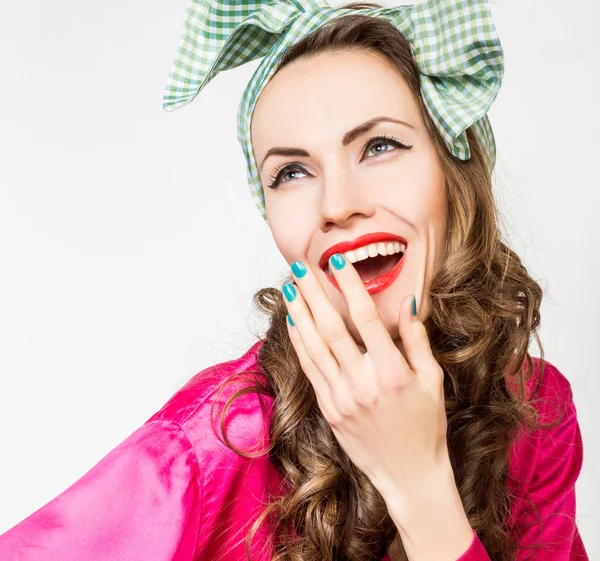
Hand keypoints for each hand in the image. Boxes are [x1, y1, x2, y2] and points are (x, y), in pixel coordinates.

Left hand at [282, 253, 449, 515]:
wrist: (409, 475)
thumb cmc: (426, 425)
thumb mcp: (432, 380)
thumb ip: (416, 340)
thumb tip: (407, 304)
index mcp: (392, 372)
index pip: (365, 318)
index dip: (349, 286)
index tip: (338, 262)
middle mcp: (362, 383)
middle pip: (331, 327)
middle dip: (313, 292)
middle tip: (300, 266)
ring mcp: (341, 398)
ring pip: (314, 346)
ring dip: (299, 313)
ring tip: (289, 287)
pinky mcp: (329, 410)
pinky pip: (310, 370)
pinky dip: (300, 344)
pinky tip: (293, 323)